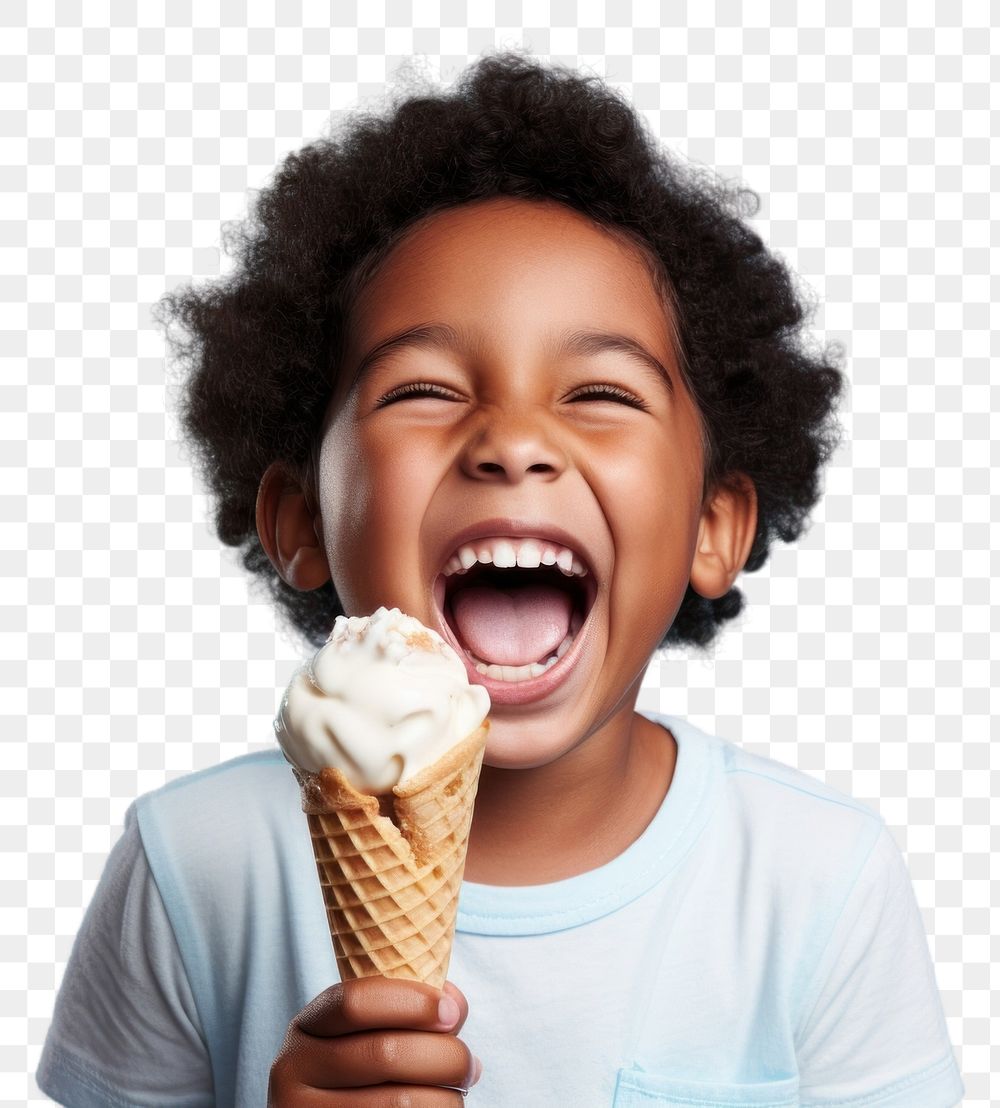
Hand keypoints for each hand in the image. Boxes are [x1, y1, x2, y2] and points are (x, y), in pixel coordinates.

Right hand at [268, 977, 480, 1104]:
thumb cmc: (361, 1073)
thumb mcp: (367, 1034)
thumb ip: (408, 1010)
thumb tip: (453, 1005)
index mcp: (307, 1026)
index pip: (355, 1002)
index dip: (411, 1001)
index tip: (451, 1012)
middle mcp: (292, 1069)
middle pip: (385, 1053)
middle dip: (444, 1056)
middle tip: (470, 1065)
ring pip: (398, 1103)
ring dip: (446, 1098)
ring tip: (458, 1095)